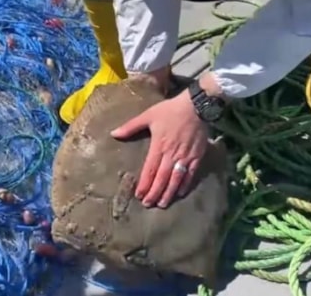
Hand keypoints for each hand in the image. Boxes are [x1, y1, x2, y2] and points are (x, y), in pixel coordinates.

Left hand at [110, 90, 208, 207]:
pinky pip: (190, 174)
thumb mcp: (148, 115)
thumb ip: (131, 126)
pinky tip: (179, 193)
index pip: (150, 169)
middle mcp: (172, 154)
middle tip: (148, 204)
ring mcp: (185, 157)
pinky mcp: (197, 156)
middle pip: (162, 178)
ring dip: (168, 193)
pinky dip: (185, 185)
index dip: (144, 184)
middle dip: (155, 192)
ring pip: (176, 179)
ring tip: (162, 204)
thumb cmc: (171, 110)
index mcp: (159, 146)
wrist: (197, 106)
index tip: (139, 195)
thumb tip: (113, 133)